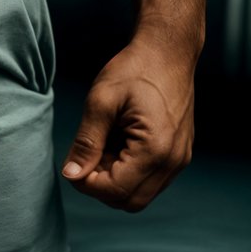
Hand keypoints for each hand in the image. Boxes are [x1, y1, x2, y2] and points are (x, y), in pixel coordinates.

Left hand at [60, 37, 194, 210]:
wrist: (168, 50)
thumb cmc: (135, 68)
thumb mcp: (101, 100)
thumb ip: (86, 141)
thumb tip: (71, 175)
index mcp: (155, 149)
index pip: (116, 191)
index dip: (87, 184)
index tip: (72, 165)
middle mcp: (172, 162)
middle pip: (130, 201)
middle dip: (101, 186)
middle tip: (86, 155)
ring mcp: (179, 160)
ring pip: (141, 194)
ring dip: (115, 179)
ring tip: (103, 143)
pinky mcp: (178, 154)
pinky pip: (151, 179)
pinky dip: (129, 172)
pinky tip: (118, 142)